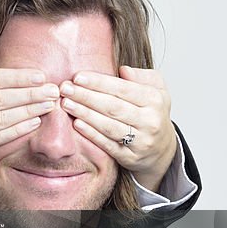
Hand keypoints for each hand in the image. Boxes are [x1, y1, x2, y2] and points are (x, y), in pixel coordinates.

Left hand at [59, 66, 177, 192]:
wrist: (161, 147)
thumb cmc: (152, 112)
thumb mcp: (156, 88)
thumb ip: (141, 76)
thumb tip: (123, 70)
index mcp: (155, 100)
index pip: (123, 88)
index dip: (98, 82)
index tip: (77, 76)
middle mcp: (150, 121)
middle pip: (113, 107)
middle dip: (86, 96)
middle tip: (65, 88)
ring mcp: (141, 141)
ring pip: (108, 126)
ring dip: (85, 114)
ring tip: (66, 103)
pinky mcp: (130, 157)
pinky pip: (107, 144)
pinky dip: (91, 133)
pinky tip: (76, 123)